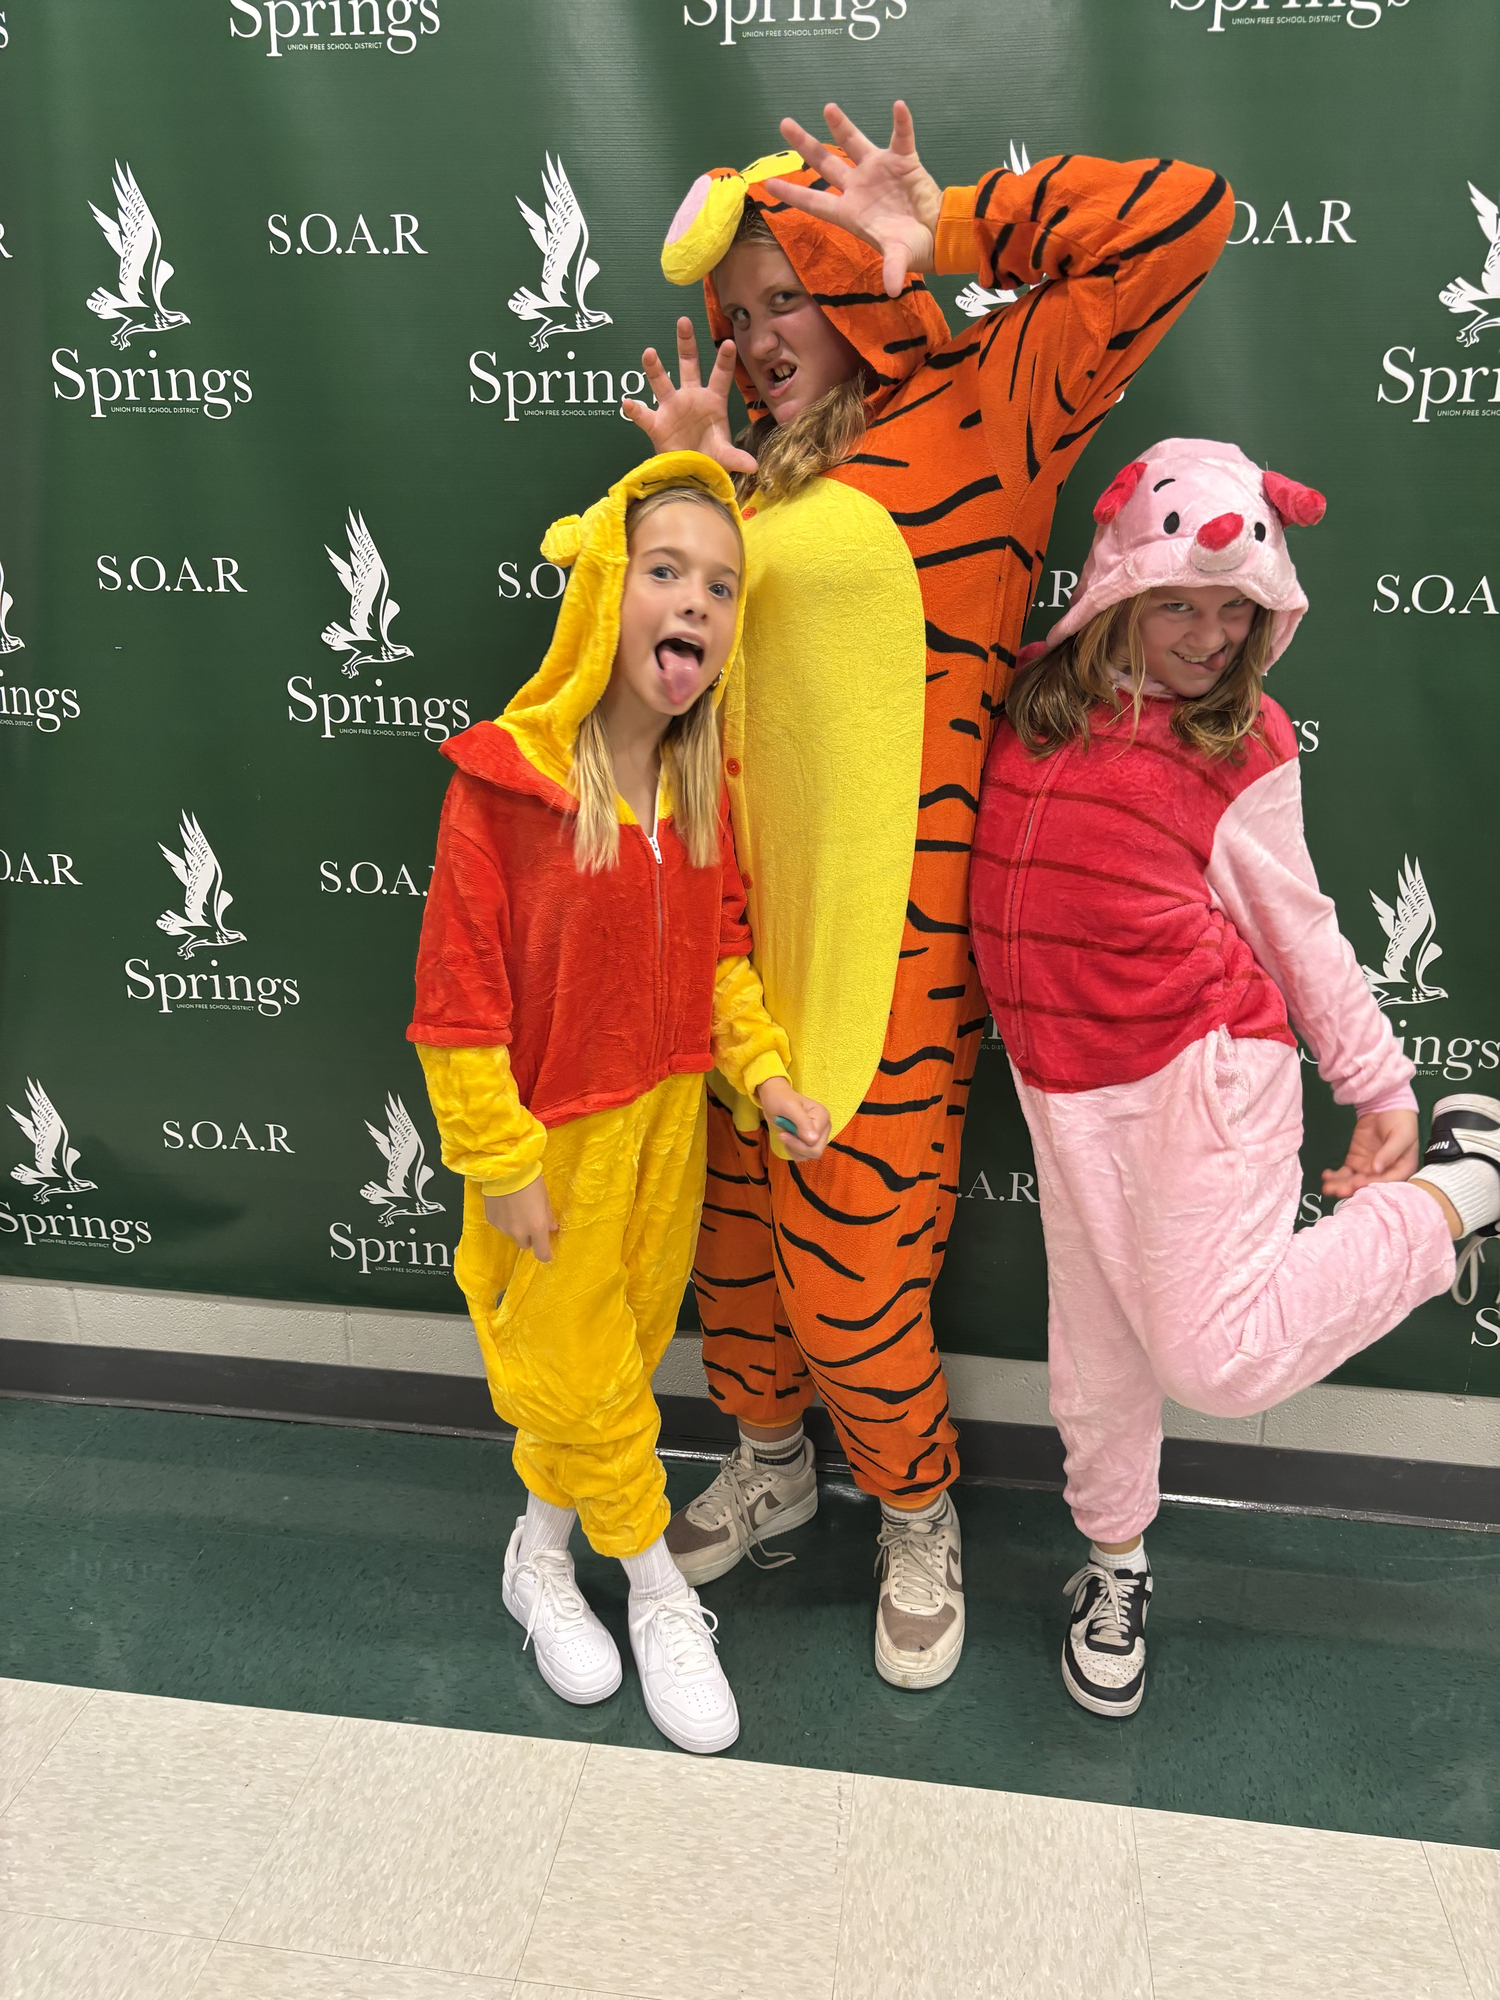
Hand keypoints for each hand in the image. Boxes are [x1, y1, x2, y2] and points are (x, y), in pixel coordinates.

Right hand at [484, 1175, 557, 1262]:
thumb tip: (551, 1228)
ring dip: (516, 1227)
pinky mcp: (491, 1220)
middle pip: (525, 1245)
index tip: (546, 1249)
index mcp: (537, 1227)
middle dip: (529, 1237)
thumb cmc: (531, 1181)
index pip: (541, 1254)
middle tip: (530, 1222)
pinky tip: (505, 1205)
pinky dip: (504, 1219)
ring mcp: (503, 1228)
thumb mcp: (545, 1198)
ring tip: (516, 1209)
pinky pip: (501, 1225)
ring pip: (512, 1234)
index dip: (545, 1254)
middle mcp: (519, 1232)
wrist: (505, 1169)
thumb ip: (548, 1217)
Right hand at [622, 317, 758, 473]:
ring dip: (655, 368)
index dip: (724, 360)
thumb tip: (754, 466)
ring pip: (662, 382)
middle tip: (683, 321)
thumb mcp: (723, 456)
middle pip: (688, 365)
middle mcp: (691, 398)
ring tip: (649, 353)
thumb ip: (736, 457)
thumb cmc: (708, 457)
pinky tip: (628, 403)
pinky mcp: (657, 424)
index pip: (720, 376)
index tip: (729, 342)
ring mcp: (672, 408)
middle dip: (686, 344)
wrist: (689, 472)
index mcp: (712, 401)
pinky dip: (635, 410)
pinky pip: (643, 415)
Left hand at [757, 1075, 832, 1160]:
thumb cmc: (781, 1099)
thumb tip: (813, 1140)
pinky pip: (804, 1155)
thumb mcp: (789, 1107)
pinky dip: (793, 1151)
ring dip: (793, 1149)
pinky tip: (788, 1139)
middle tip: (783, 1135)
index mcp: (823, 1116)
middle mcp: (823, 1127)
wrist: (774, 1099)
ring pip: (809, 1155)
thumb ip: (802, 1122)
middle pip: (815, 1151)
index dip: (798, 1142)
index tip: (784, 1133)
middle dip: (796, 1147)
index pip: (815, 1141)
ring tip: (785, 1135)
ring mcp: (818, 1135)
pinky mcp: (810, 1141)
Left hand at [766, 100, 942, 298]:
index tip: (768, 183)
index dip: (793, 193)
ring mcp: (878, 171)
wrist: (938, 235)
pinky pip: (901, 137)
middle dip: (805, 145)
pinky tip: (898, 107)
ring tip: (828, 108)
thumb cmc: (913, 248)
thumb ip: (893, 269)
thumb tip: (892, 290)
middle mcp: (858, 187)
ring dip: (841, 126)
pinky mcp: (903, 161)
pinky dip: (902, 123)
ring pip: (853, 143)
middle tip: (784, 124)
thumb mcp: (900, 258)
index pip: (815, 201)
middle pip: (825, 163)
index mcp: (850, 212)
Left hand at [1320, 1110, 1419, 1200]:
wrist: (1386, 1105)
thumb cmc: (1401, 1121)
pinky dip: (1335, 1175)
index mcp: (1401, 1169)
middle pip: (1367, 1184)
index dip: (1371, 1184)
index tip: (1357, 1183)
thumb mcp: (1401, 1136)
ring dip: (1340, 1185)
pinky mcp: (1355, 1160)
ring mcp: (1368, 1167)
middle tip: (1338, 1190)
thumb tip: (1376, 1168)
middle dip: (1351, 1188)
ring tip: (1327, 1187)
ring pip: (1353, 1180)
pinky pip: (1345, 1172)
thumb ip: (1390, 1152)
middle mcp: (1384, 1172)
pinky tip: (1326, 1176)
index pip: (1386, 1181)